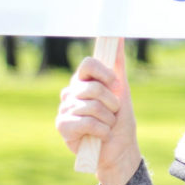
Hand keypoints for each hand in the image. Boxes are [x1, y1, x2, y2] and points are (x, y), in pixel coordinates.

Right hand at [55, 38, 141, 184]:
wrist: (119, 148)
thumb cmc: (120, 119)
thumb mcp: (122, 89)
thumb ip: (118, 63)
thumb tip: (118, 35)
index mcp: (84, 81)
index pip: (88, 64)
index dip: (104, 73)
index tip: (115, 84)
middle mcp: (71, 92)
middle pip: (94, 87)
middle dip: (112, 103)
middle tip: (113, 112)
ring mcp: (64, 109)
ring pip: (92, 106)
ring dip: (108, 119)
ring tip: (107, 125)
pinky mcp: (62, 126)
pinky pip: (87, 122)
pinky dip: (102, 130)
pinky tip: (101, 135)